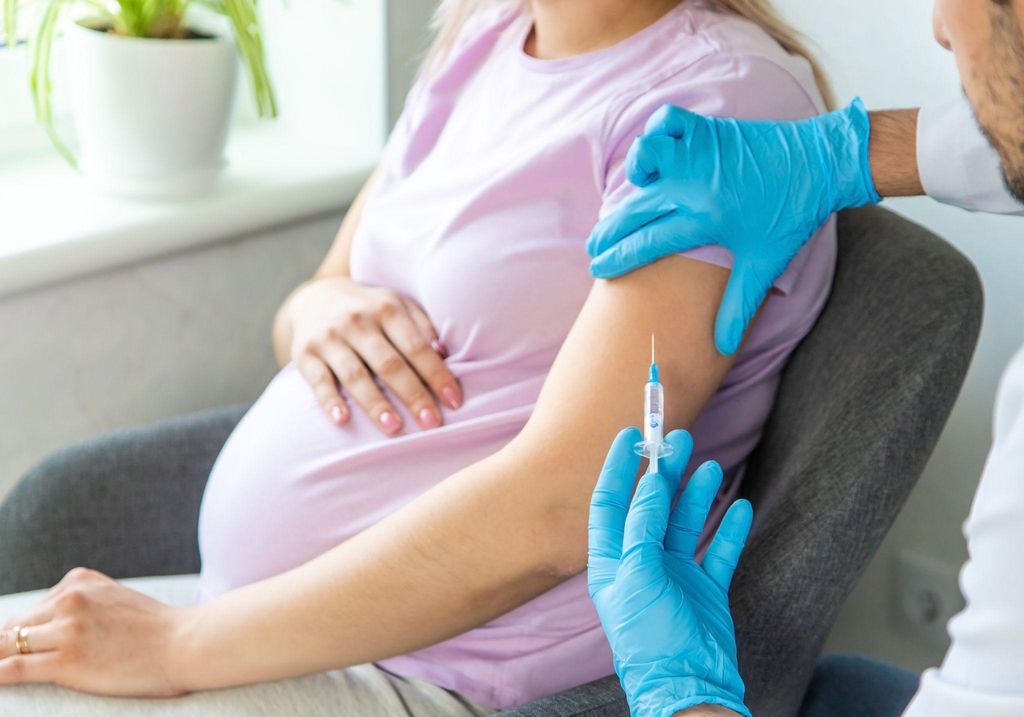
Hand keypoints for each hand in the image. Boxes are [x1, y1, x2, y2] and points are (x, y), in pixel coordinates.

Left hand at [0, 568, 188, 695]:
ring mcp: (68, 629)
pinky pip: (13, 669)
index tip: (11, 646)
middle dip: (4, 646)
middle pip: (14, 627)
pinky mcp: (67, 661)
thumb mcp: (114, 599)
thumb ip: (81, 604)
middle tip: (3, 656)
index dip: (17, 634)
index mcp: (80, 580)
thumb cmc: (155, 629)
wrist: (186, 644)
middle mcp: (70, 599)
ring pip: (6, 645)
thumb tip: (43, 627)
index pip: (31, 610)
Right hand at [286, 276, 461, 434]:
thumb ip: (422, 327)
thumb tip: (444, 355)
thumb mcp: (398, 305)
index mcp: (387, 308)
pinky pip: (318, 380)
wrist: (315, 297)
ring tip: (394, 428)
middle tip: (431, 423)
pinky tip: (342, 420)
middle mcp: (357, 321)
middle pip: (389, 364)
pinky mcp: (304, 353)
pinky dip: (329, 401)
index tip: (454, 402)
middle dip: (413, 395)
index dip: (437, 375)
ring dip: (375, 403)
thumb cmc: (370, 309)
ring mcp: (329, 337)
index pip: (417, 347)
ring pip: (355, 375)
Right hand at [587, 98, 879, 354]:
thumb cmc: (791, 216)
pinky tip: (660, 148)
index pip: (646, 243)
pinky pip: (667, 121)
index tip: (598, 269)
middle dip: (608, 232)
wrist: (820, 165)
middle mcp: (694, 186)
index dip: (617, 259)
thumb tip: (723, 347)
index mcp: (704, 220)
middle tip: (595, 247)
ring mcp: (699, 155)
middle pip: (634, 209)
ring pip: (644, 157)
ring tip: (635, 192)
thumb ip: (738, 305)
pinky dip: (657, 131)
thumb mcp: (765, 264)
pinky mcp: (708, 131)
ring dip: (633, 174)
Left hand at [588, 428, 754, 716]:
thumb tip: (652, 484)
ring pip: (685, 522)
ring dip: (696, 494)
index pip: (611, 503)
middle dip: (663, 473)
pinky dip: (729, 529)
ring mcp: (675, 575)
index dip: (619, 468)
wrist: (689, 686)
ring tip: (710, 466)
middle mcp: (642, 563)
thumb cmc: (651, 639)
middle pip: (651, 507)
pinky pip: (718, 550)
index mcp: (613, 562)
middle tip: (677, 440)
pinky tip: (739, 506)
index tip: (630, 435)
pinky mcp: (705, 589)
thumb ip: (643, 527)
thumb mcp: (638, 577)